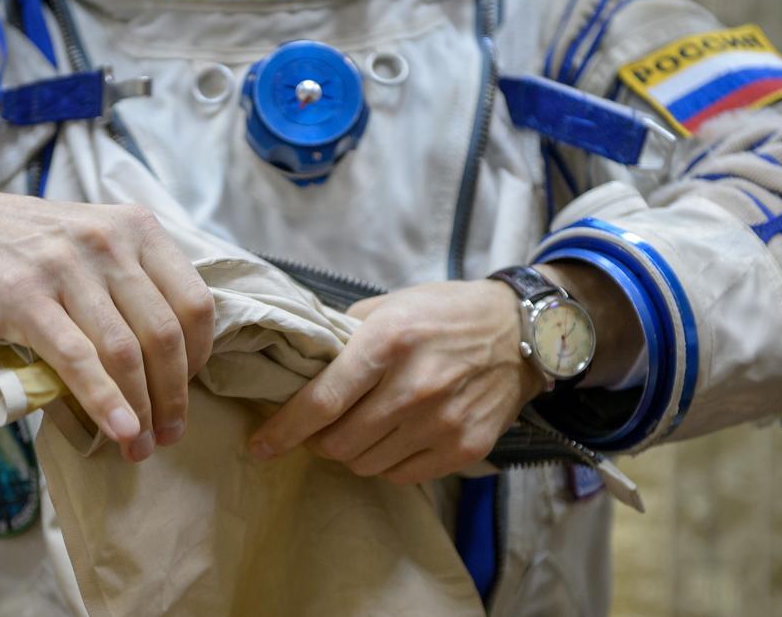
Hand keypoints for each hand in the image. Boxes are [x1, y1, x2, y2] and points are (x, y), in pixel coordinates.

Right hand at [0, 179, 215, 462]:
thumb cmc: (34, 247)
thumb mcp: (96, 242)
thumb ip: (136, 284)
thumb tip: (173, 365)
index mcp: (138, 228)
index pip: (194, 302)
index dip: (200, 356)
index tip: (188, 387)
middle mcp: (108, 242)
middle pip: (164, 334)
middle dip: (173, 396)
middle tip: (170, 434)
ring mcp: (66, 268)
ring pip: (125, 352)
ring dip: (140, 410)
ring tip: (140, 446)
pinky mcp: (25, 298)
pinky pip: (77, 359)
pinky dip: (104, 402)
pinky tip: (118, 431)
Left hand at [248, 280, 542, 483]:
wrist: (521, 332)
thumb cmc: (444, 314)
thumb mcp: (388, 306)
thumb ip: (343, 337)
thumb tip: (298, 366)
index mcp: (388, 343)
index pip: (322, 402)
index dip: (284, 430)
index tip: (260, 446)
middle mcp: (414, 387)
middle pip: (339, 443)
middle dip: (316, 441)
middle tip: (319, 428)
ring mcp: (442, 422)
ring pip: (367, 464)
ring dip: (351, 453)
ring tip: (360, 428)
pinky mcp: (464, 447)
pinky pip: (402, 475)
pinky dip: (386, 462)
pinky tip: (393, 438)